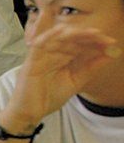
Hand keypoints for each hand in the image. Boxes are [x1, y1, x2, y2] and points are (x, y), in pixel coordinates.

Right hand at [1, 25, 117, 132]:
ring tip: (91, 33)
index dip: (97, 42)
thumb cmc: (49, 97)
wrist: (31, 112)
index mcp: (65, 57)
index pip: (82, 44)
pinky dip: (48, 36)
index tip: (112, 43)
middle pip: (72, 38)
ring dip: (75, 33)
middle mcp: (54, 53)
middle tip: (104, 38)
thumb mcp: (77, 81)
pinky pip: (39, 44)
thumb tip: (112, 53)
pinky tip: (61, 30)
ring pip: (58, 37)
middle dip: (89, 36)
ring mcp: (43, 55)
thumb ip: (92, 67)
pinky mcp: (32, 60)